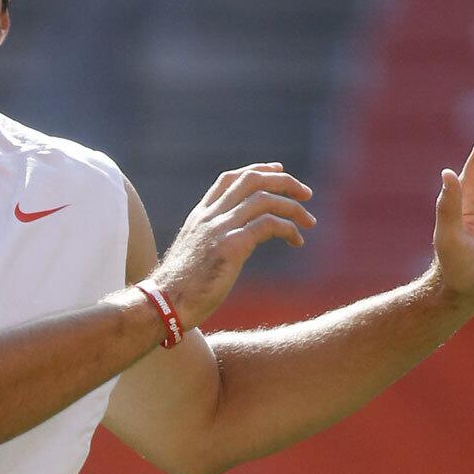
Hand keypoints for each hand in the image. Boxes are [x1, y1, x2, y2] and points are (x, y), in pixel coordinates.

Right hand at [150, 162, 316, 329]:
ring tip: (309, 222)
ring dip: (293, 207)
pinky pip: (268, 225)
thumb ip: (211, 240)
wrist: (164, 303)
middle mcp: (210, 216)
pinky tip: (296, 241)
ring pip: (264, 199)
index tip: (278, 170)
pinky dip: (288, 229)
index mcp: (200, 215)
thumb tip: (233, 243)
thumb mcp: (194, 254)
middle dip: (283, 181)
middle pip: (251, 180)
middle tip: (306, 193)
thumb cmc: (179, 288)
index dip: (257, 170)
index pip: (230, 178)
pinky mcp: (231, 246)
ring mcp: (219, 228)